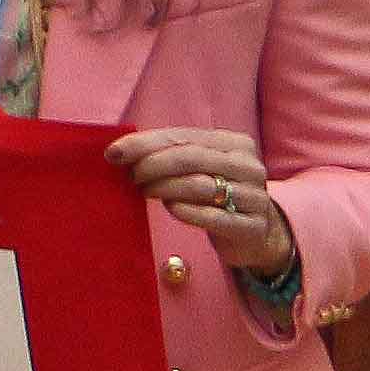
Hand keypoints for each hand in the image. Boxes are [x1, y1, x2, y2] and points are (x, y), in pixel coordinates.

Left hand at [114, 126, 300, 276]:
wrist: (256, 235)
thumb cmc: (217, 193)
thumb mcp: (198, 168)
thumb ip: (168, 154)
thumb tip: (118, 152)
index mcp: (234, 143)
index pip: (182, 136)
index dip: (144, 143)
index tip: (113, 153)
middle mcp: (248, 166)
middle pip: (190, 158)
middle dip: (152, 165)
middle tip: (131, 176)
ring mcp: (255, 196)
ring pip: (200, 185)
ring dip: (164, 187)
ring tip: (145, 192)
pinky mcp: (253, 226)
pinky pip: (213, 216)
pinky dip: (185, 211)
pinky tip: (171, 208)